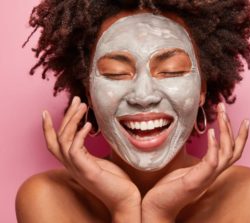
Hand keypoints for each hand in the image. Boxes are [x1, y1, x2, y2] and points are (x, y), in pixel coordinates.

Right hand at [42, 96, 140, 221]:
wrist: (125, 199)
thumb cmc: (116, 181)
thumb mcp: (104, 161)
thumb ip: (97, 150)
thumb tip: (103, 133)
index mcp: (74, 162)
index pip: (55, 143)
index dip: (48, 128)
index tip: (48, 111)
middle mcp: (72, 165)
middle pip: (57, 138)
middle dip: (65, 116)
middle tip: (76, 100)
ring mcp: (78, 169)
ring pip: (63, 141)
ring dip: (72, 120)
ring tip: (83, 106)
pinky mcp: (87, 172)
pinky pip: (75, 150)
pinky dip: (79, 135)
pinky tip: (89, 124)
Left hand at [142, 103, 249, 221]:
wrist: (157, 207)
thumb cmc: (169, 188)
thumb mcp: (185, 170)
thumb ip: (196, 160)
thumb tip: (195, 145)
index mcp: (210, 170)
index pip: (232, 152)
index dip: (239, 136)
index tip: (243, 119)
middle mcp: (212, 174)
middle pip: (233, 150)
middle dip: (232, 127)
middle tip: (224, 107)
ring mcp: (206, 178)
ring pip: (227, 154)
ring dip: (226, 132)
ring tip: (221, 114)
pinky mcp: (195, 181)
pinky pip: (211, 163)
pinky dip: (214, 147)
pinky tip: (211, 132)